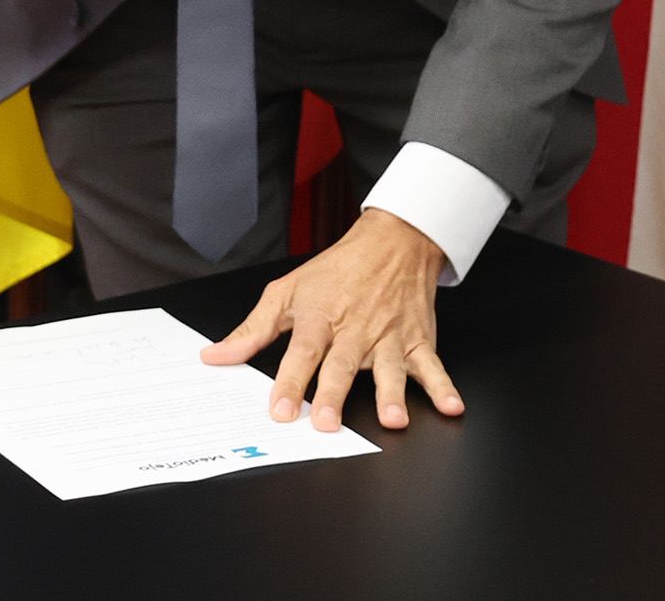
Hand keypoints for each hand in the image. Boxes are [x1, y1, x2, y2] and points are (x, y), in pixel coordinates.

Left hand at [199, 209, 462, 432]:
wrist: (391, 241)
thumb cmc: (337, 271)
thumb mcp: (288, 291)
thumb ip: (252, 330)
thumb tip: (213, 356)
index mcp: (320, 317)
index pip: (301, 352)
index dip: (289, 382)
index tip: (279, 410)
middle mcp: (355, 329)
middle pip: (342, 365)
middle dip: (333, 394)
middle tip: (325, 423)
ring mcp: (388, 336)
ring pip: (389, 368)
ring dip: (392, 394)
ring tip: (393, 420)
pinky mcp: (416, 340)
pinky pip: (432, 365)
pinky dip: (444, 386)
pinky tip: (451, 406)